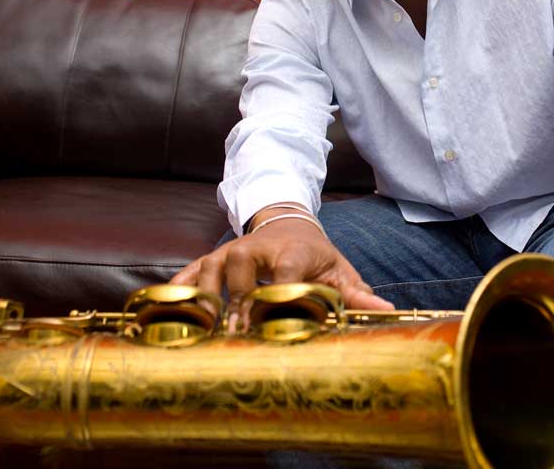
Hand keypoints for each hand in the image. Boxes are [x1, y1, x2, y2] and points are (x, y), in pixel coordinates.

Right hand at [170, 207, 393, 314]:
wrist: (287, 221)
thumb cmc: (314, 254)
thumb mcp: (337, 269)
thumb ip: (356, 293)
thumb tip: (385, 310)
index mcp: (291, 252)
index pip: (284, 273)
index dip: (277, 295)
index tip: (273, 320)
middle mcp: (255, 249)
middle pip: (240, 268)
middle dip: (237, 299)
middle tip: (235, 332)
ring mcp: (229, 252)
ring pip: (211, 268)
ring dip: (206, 297)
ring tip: (203, 327)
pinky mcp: (211, 258)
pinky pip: (190, 272)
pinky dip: (179, 290)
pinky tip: (168, 312)